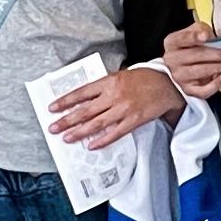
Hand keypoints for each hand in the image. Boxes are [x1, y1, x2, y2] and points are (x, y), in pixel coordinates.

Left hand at [49, 63, 183, 149]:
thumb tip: (84, 97)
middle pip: (85, 110)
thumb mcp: (120, 75)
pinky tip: (91, 145)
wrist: (167, 85)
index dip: (65, 101)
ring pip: (96, 124)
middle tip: (53, 128)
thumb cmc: (144, 80)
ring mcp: (124, 109)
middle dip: (66, 120)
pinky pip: (115, 133)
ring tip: (67, 138)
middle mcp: (114, 95)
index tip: (52, 108)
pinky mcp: (134, 120)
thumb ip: (103, 86)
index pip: (81, 92)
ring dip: (79, 132)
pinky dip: (102, 140)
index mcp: (109, 82)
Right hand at [159, 20, 220, 99]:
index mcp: (174, 42)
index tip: (206, 35)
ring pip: (200, 72)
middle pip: (196, 56)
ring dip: (219, 68)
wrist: (184, 66)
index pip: (183, 38)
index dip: (194, 36)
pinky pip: (202, 91)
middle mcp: (172, 59)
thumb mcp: (197, 33)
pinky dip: (214, 85)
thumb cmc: (193, 47)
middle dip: (218, 55)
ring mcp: (179, 76)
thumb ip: (211, 31)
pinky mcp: (188, 89)